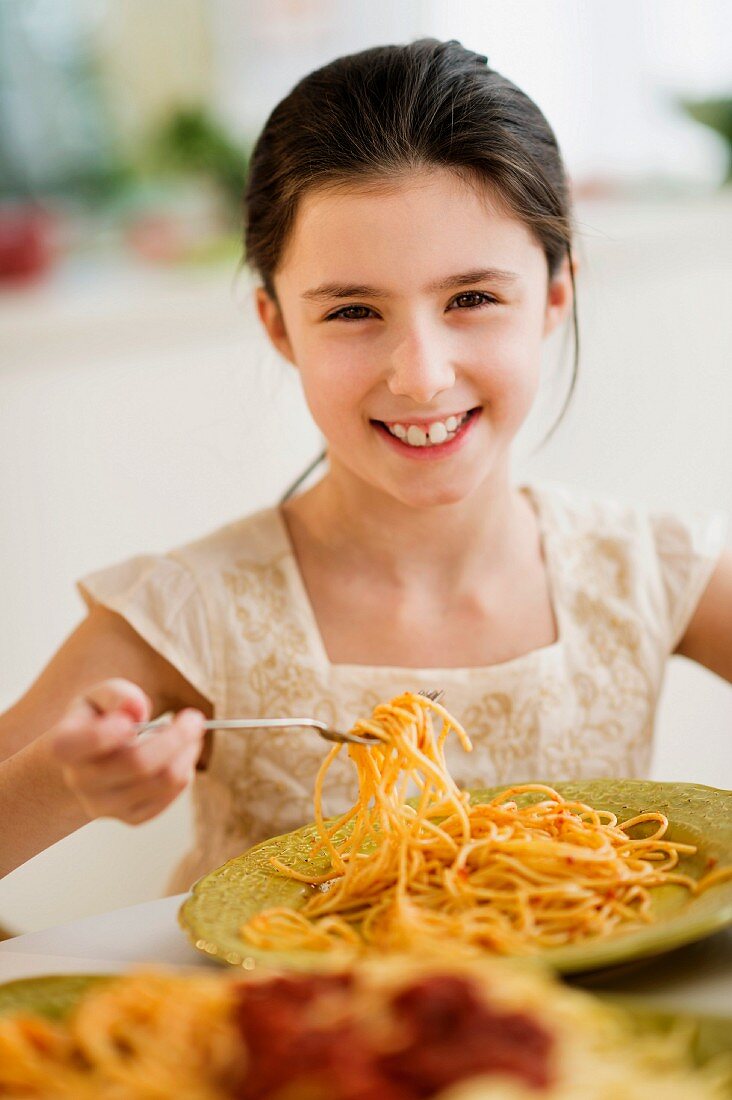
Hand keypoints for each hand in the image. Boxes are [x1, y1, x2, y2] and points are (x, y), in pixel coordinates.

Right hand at [49, 679, 204, 824]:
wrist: (89, 763)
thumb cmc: (98, 720)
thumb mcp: (100, 697)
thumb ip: (116, 695)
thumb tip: (136, 708)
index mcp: (64, 746)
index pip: (87, 743)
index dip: (111, 732)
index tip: (136, 719)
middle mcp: (80, 782)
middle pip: (138, 764)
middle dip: (177, 736)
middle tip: (194, 718)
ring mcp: (105, 806)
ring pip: (163, 780)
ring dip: (187, 751)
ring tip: (189, 733)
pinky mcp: (131, 818)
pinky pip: (172, 794)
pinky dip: (186, 769)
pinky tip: (180, 754)